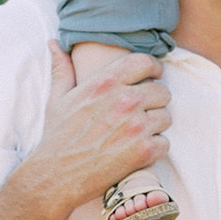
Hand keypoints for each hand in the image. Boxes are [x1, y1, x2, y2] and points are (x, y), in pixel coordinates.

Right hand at [27, 43, 171, 213]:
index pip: (145, 62)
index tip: (153, 77)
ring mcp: (136, 126)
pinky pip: (165, 143)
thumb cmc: (57, 136)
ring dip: (156, 126)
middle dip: (155, 102)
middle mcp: (124, 100)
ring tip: (138, 134)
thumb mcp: (57, 98)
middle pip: (163, 92)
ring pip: (166, 117)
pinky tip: (138, 151)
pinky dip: (155, 149)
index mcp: (105, 83)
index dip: (153, 69)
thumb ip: (62, 69)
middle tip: (142, 113)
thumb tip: (54, 44)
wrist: (56, 175)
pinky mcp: (144, 151)